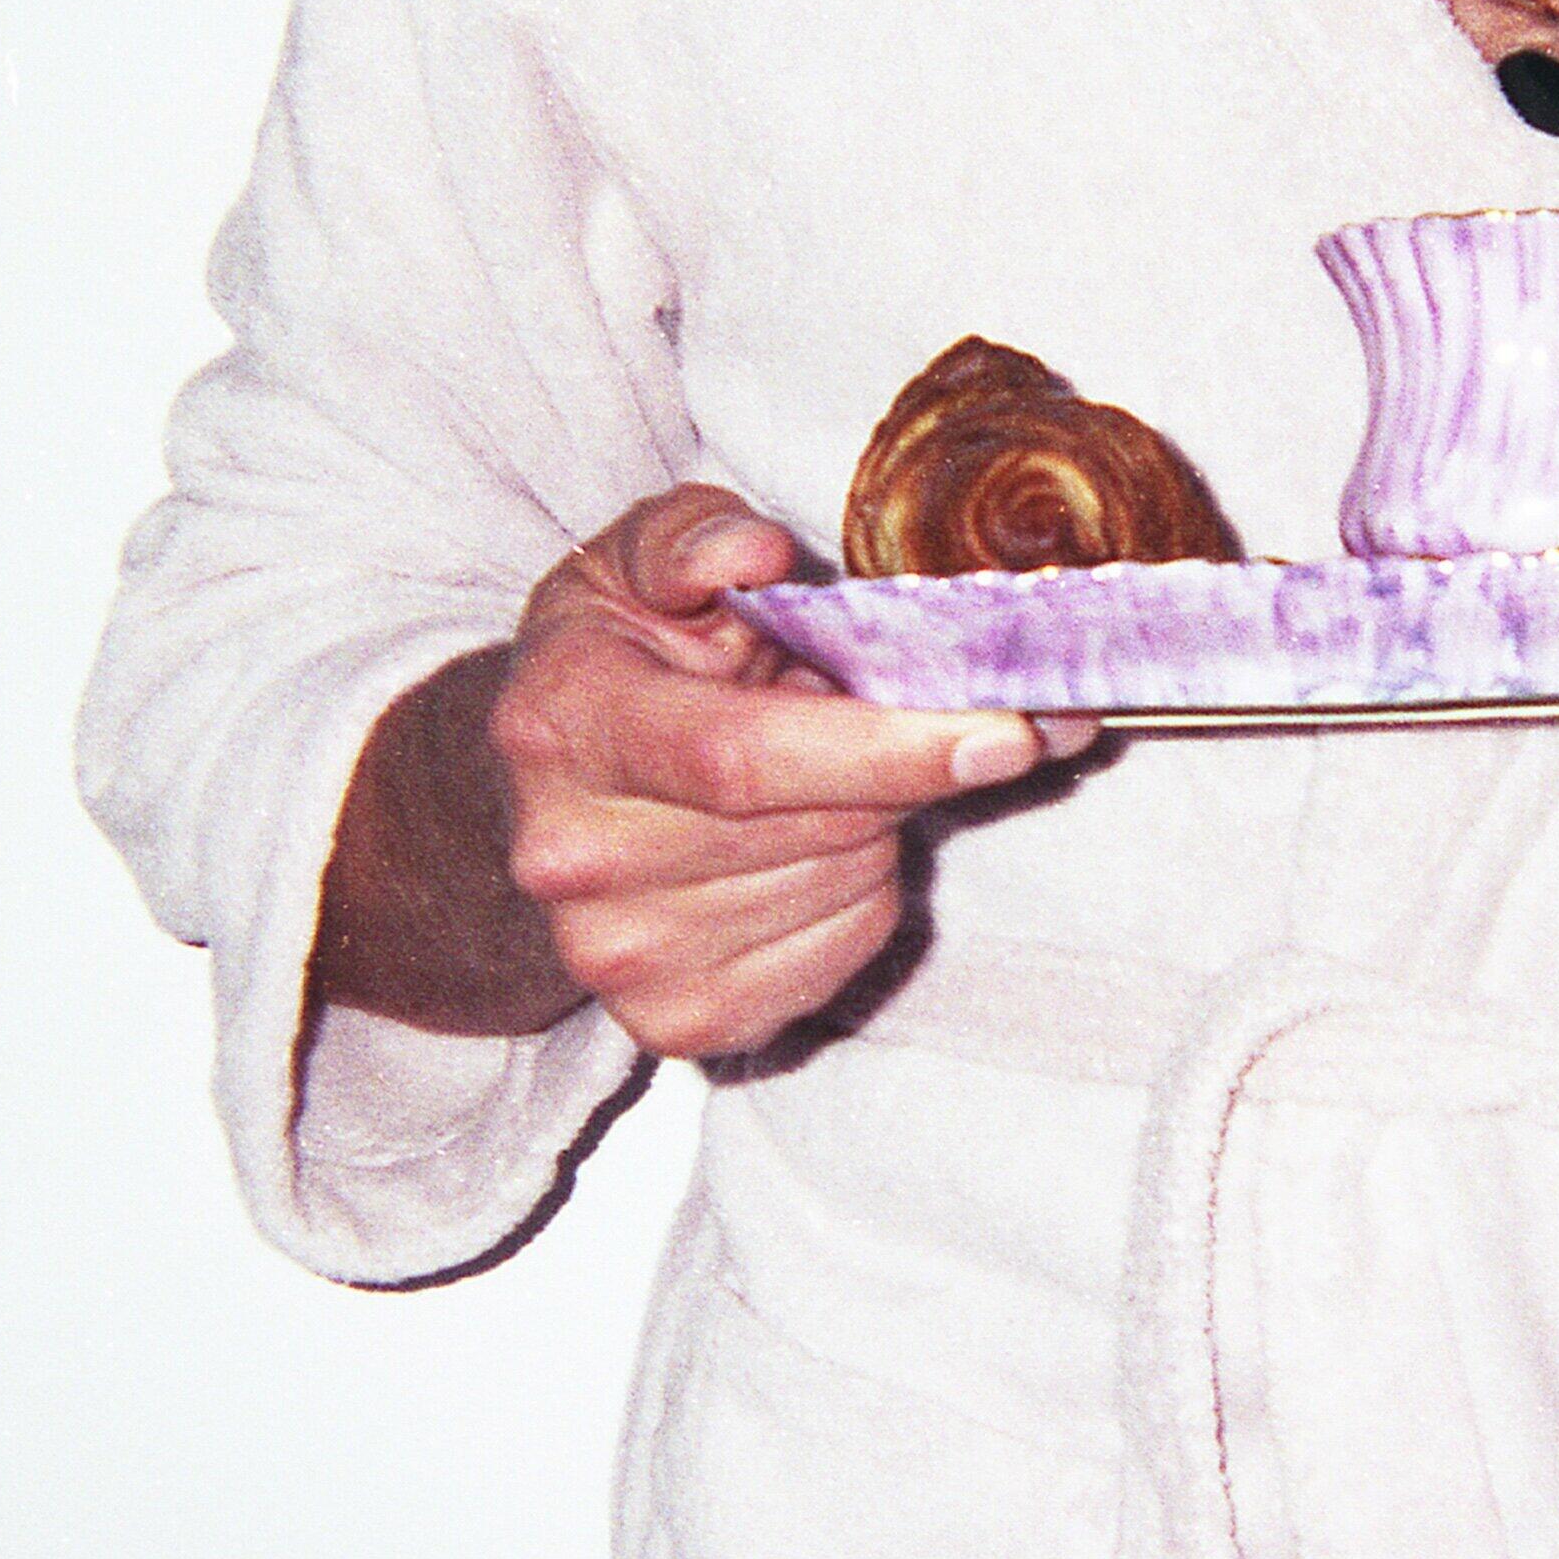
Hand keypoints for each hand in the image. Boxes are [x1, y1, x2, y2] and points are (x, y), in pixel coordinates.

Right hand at [488, 484, 1095, 1056]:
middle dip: (909, 766)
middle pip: (819, 827)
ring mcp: (620, 954)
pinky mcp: (677, 1022)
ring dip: (882, 824)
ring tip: (826, 776)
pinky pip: (843, 950)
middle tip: (925, 715)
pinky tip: (810, 846)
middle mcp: (576, 856)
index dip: (886, 747)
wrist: (553, 788)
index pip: (742, 758)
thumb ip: (695, 537)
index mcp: (565, 725)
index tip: (1005, 729)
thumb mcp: (638, 561)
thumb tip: (757, 554)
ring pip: (846, 886)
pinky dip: (863, 894)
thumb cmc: (621, 657)